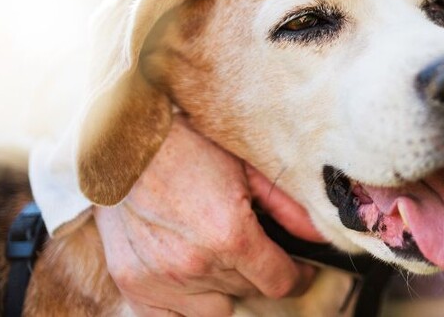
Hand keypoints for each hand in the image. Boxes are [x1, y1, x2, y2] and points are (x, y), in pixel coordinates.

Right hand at [93, 118, 322, 315]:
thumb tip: (318, 235)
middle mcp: (195, 265)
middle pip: (249, 292)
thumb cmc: (188, 148)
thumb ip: (288, 208)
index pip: (280, 283)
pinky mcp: (134, 285)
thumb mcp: (247, 168)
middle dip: (257, 271)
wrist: (124, 143)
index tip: (299, 269)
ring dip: (223, 287)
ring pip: (215, 309)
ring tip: (215, 255)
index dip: (298, 277)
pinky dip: (185, 305)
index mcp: (230, 235)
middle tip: (249, 244)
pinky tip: (189, 278)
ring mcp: (161, 280)